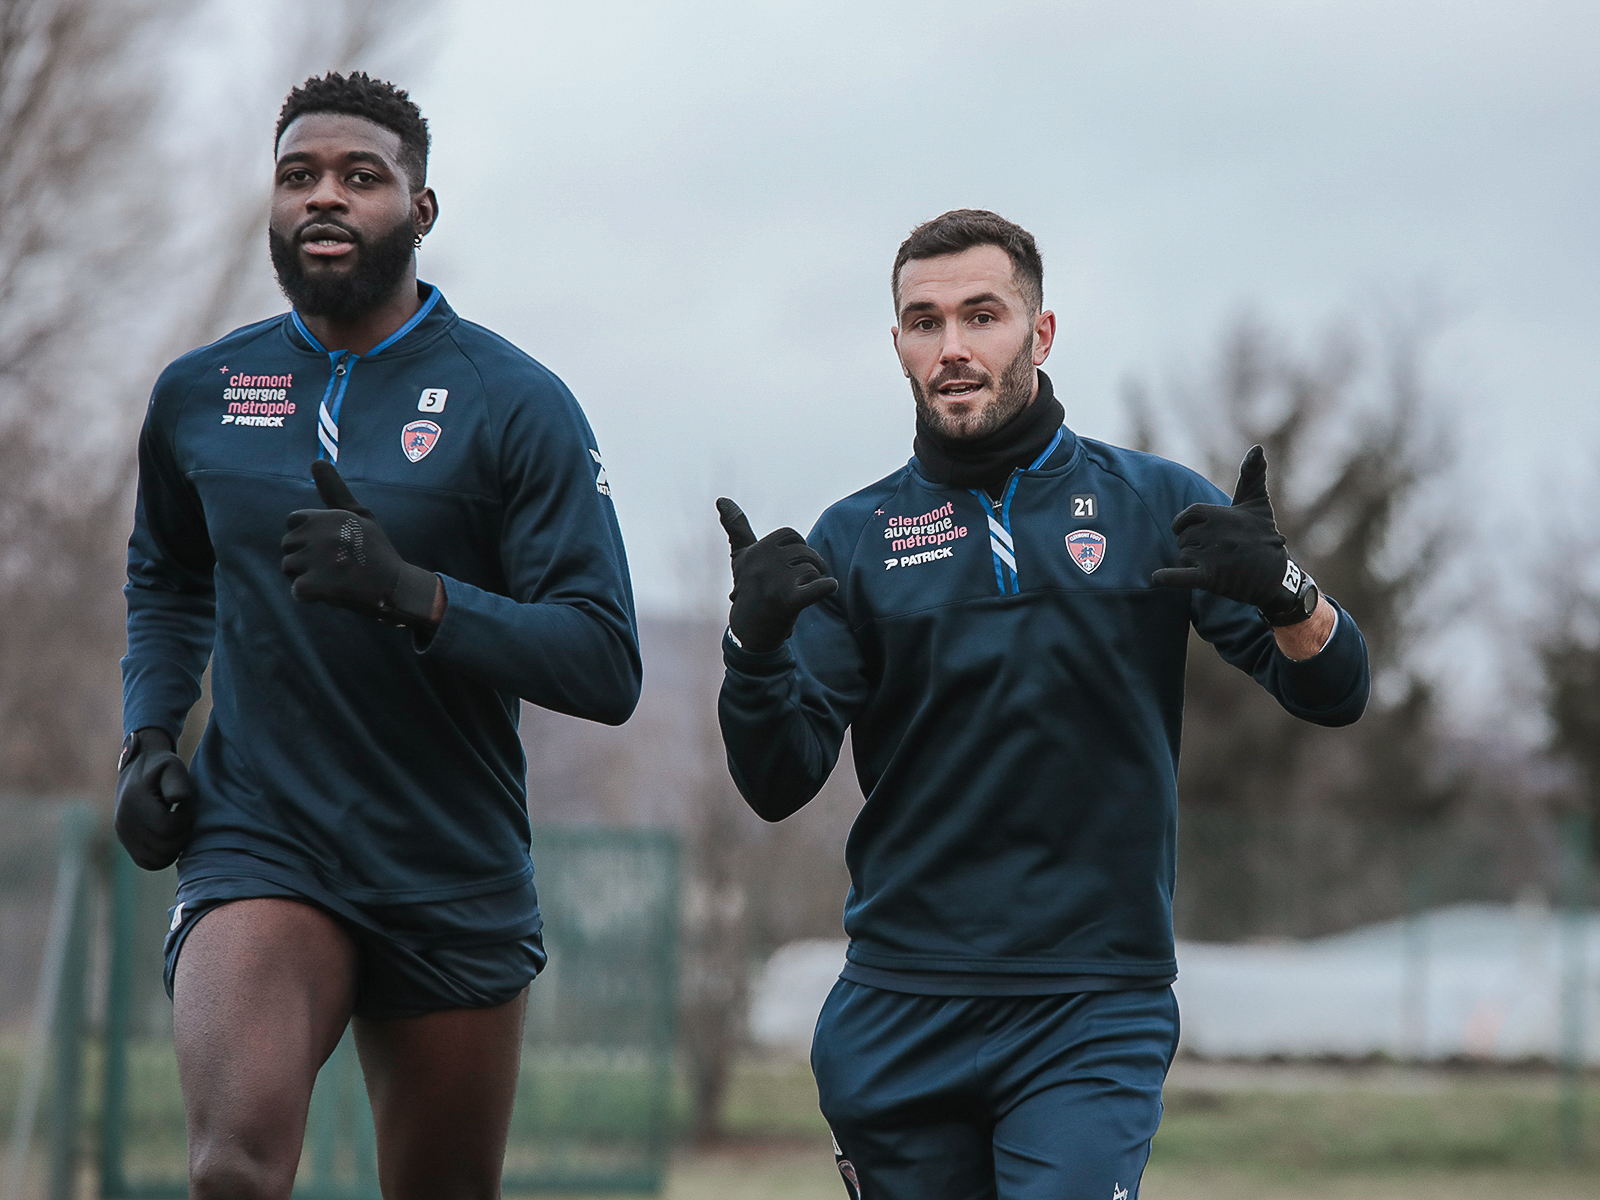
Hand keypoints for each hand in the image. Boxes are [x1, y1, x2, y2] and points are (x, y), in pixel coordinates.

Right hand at [114, 728, 195, 869]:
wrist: (138, 769)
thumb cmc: (162, 768)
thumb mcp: (173, 767)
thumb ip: (177, 783)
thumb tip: (176, 800)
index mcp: (133, 801)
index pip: (167, 826)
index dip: (185, 818)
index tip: (187, 803)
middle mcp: (123, 821)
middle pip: (164, 846)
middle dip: (183, 834)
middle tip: (186, 816)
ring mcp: (123, 834)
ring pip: (158, 859)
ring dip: (176, 846)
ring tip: (179, 825)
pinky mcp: (127, 842)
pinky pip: (149, 862)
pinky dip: (166, 855)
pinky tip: (172, 836)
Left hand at [281, 460, 439, 627]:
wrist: (397, 588)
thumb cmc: (376, 551)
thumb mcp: (360, 516)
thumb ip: (334, 490)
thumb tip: (317, 460)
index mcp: (329, 516)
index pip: (293, 522)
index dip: (307, 536)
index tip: (330, 546)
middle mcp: (322, 534)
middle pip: (287, 545)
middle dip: (304, 557)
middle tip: (334, 565)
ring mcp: (319, 560)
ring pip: (288, 568)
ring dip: (306, 576)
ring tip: (334, 578)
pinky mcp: (318, 585)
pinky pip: (296, 591)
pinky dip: (309, 596)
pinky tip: (331, 593)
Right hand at [716, 498, 837, 651]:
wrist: (749, 631)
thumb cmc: (748, 588)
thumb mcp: (741, 557)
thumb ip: (736, 527)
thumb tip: (722, 499)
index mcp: (755, 550)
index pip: (791, 536)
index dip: (796, 548)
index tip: (789, 564)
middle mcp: (762, 563)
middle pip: (805, 552)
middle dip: (810, 564)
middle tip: (801, 580)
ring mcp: (774, 583)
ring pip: (813, 569)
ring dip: (815, 579)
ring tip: (802, 591)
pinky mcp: (788, 602)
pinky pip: (819, 587)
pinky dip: (827, 586)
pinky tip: (828, 588)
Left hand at [1151, 445, 1312, 624]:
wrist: (1277, 575)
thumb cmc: (1263, 535)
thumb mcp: (1258, 502)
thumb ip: (1252, 475)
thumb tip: (1257, 448)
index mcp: (1220, 513)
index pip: (1187, 516)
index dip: (1188, 524)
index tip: (1197, 531)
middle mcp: (1215, 532)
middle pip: (1183, 537)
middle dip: (1193, 545)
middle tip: (1217, 552)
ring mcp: (1212, 555)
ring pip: (1183, 555)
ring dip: (1193, 562)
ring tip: (1219, 565)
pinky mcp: (1211, 578)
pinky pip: (1182, 576)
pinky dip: (1168, 577)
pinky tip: (1156, 577)